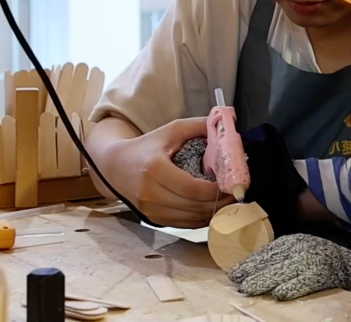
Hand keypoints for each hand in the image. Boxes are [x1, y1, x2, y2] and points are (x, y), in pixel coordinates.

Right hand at [101, 117, 233, 227]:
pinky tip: (211, 207)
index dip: (216, 190)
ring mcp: (151, 210)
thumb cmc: (146, 147)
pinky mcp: (154, 219)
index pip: (193, 188)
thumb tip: (225, 125)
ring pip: (191, 219)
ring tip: (227, 200)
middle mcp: (151, 193)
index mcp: (155, 170)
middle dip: (219, 201)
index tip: (232, 183)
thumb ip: (197, 126)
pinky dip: (201, 218)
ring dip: (213, 212)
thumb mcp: (170, 131)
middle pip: (194, 206)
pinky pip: (184, 224)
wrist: (115, 166)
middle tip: (235, 192)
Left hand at [228, 234, 350, 300]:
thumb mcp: (300, 252)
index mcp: (295, 241)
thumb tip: (253, 268)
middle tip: (238, 283)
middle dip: (253, 272)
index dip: (250, 262)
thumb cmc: (322, 261)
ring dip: (265, 280)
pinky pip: (304, 281)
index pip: (267, 251)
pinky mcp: (323, 274)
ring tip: (249, 289)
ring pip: (284, 271)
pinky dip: (291, 288)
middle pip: (273, 261)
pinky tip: (278, 294)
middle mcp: (302, 248)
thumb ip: (281, 257)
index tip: (235, 272)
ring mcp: (312, 260)